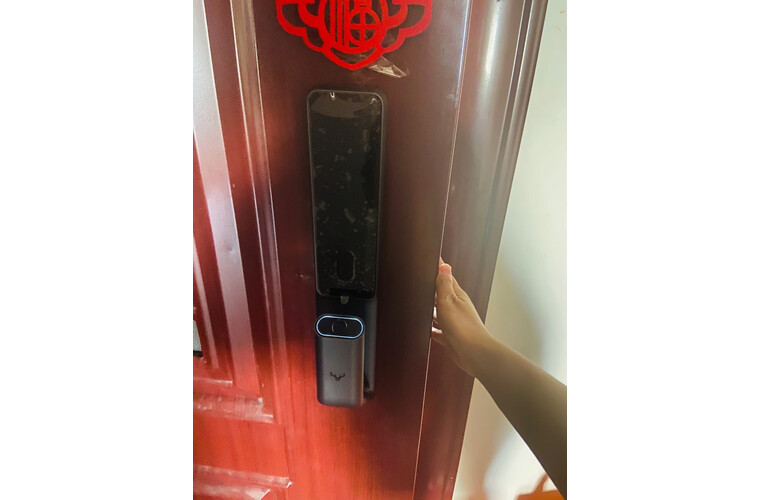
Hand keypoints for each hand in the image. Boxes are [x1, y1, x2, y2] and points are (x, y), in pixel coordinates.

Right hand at [431, 257, 493, 376]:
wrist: (473, 354)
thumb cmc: (462, 327)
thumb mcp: (448, 301)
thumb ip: (444, 284)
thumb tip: (444, 265)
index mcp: (457, 296)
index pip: (447, 278)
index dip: (439, 269)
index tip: (433, 260)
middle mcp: (456, 308)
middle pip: (442, 295)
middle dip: (432, 289)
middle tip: (422, 281)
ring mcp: (454, 323)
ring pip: (439, 313)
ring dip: (431, 309)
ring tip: (420, 304)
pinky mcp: (450, 337)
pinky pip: (438, 331)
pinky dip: (431, 329)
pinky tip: (424, 330)